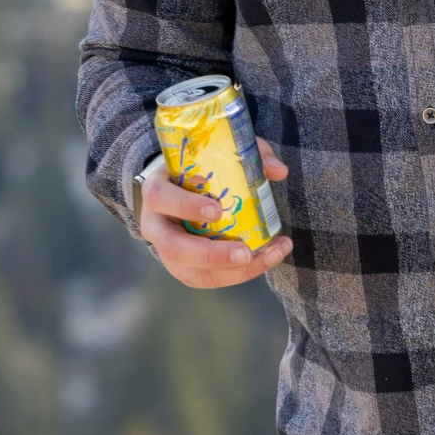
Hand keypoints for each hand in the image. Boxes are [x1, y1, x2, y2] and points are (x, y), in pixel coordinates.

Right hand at [139, 140, 292, 289]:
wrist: (179, 191)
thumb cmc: (198, 170)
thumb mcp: (217, 154)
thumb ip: (247, 157)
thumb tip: (279, 171)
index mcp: (157, 191)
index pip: (161, 198)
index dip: (187, 206)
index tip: (216, 210)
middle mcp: (155, 225)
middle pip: (173, 247)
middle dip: (212, 254)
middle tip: (245, 252)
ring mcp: (165, 251)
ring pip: (191, 272)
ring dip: (231, 272)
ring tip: (266, 258)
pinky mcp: (182, 269)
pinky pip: (206, 279)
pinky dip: (238, 275)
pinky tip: (264, 261)